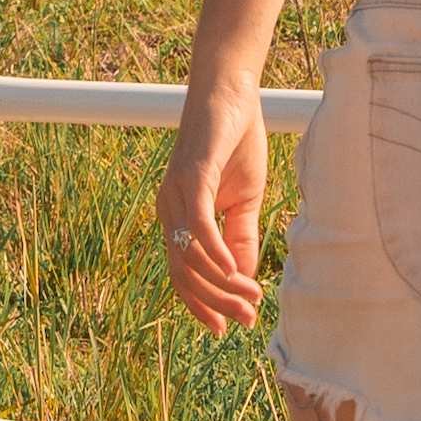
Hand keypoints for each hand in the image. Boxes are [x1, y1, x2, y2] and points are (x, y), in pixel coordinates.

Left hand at [159, 90, 271, 334]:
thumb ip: (240, 239)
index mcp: (177, 217)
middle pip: (184, 273)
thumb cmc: (236, 142)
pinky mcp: (192, 175)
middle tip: (247, 318)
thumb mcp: (243, 201)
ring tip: (251, 297)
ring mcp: (177, 193)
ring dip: (221, 283)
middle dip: (215, 302)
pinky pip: (198, 223)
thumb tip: (242, 281)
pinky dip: (213, 251)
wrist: (233, 93)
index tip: (227, 328)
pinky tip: (233, 272)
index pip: (182, 274)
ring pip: (189, 255)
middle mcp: (168, 209)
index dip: (202, 304)